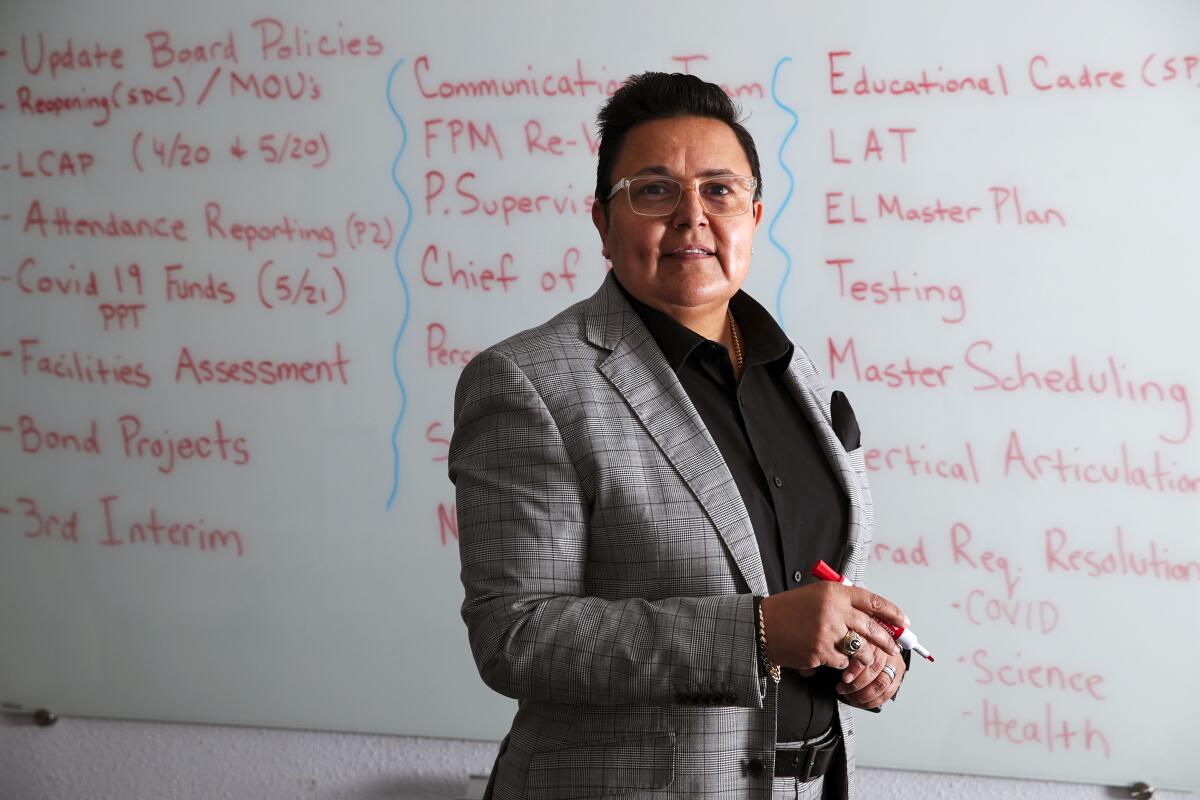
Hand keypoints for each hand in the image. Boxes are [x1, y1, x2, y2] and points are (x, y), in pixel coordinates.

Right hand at [760, 582, 903, 672]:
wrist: (763, 626)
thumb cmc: (789, 611)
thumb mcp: (815, 596)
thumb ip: (841, 602)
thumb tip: (870, 615)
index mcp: (833, 592)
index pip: (872, 601)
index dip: (891, 612)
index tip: (903, 621)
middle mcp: (833, 610)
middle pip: (871, 627)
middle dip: (885, 639)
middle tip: (893, 646)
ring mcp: (828, 632)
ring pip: (859, 648)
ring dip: (863, 655)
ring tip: (862, 657)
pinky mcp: (821, 652)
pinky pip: (842, 662)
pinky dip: (840, 663)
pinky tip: (830, 658)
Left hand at [836, 648, 905, 708]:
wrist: (878, 645)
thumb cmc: (860, 646)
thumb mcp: (852, 643)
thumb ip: (847, 652)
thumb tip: (836, 664)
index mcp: (875, 641)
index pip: (867, 657)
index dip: (855, 670)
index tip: (844, 679)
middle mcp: (887, 652)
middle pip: (874, 671)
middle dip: (856, 685)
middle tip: (842, 689)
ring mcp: (895, 665)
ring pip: (881, 684)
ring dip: (863, 695)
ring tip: (849, 697)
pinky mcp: (898, 677)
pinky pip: (887, 694)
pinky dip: (872, 702)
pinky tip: (860, 702)